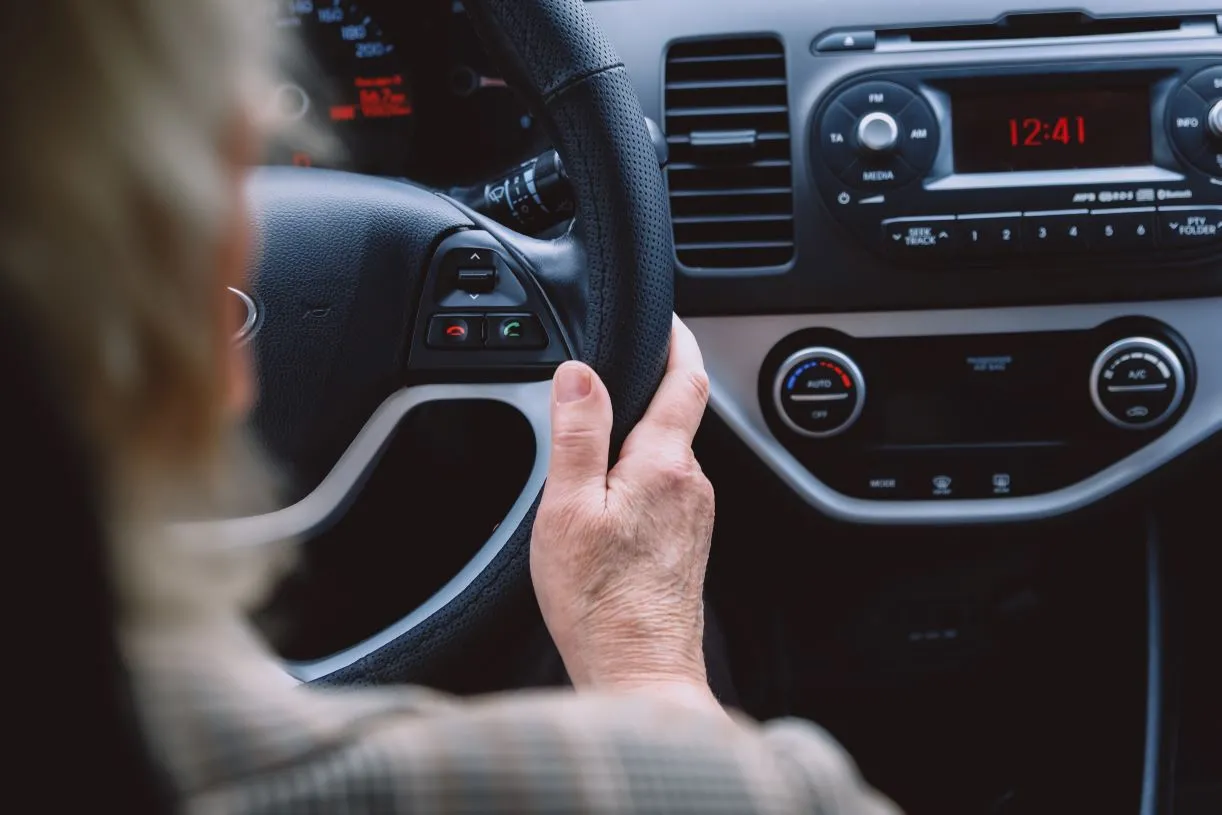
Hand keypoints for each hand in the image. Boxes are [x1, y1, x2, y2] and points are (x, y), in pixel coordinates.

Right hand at [531, 317, 715, 696]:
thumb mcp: (569, 508)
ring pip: (669, 456)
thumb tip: (579, 373)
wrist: (640, 675)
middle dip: (652, 388)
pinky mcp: (688, 544)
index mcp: (664, 465)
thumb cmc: (601, 602)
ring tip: (599, 437)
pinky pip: (667, 490)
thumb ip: (578, 434)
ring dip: (643, 436)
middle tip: (616, 370)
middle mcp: (693, 485)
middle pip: (678, 416)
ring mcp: (696, 517)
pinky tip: (611, 500)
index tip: (666, 319)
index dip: (677, 341)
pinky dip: (642, 476)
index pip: (685, 380)